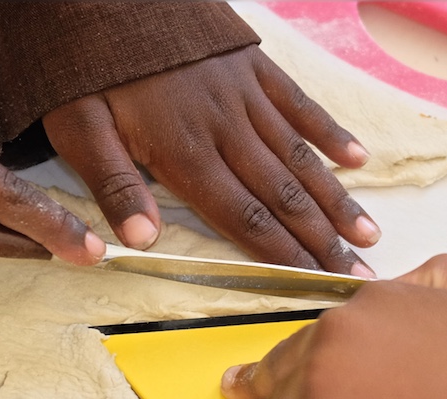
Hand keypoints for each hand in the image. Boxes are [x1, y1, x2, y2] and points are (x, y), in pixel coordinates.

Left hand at [43, 45, 379, 276]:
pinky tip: (357, 159)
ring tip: (368, 233)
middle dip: (323, 241)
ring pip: (299, 158)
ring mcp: (244, 96)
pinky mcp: (252, 67)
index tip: (317, 283)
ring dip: (335, 199)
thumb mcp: (78, 128)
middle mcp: (226, 129)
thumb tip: (143, 241)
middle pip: (283, 196)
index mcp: (185, 154)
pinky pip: (299, 104)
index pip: (245, 217)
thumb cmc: (86, 66)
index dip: (283, 255)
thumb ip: (113, 185)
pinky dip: (329, 133)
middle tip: (360, 274)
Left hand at [221, 255, 446, 398]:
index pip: (318, 331)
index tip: (280, 362)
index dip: (302, 352)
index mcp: (369, 305)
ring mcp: (317, 392)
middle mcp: (334, 339)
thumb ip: (436, 279)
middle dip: (259, 385)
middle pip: (283, 370)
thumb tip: (398, 283)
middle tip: (239, 395)